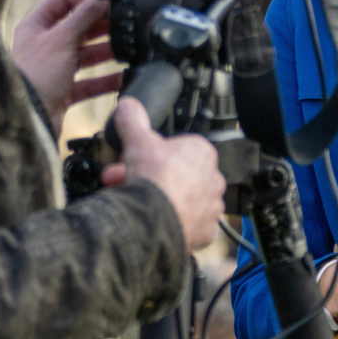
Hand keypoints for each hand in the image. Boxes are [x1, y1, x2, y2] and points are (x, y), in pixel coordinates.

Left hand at [12, 0, 121, 132]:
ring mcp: (54, 69)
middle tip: (122, 26)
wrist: (27, 119)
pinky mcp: (63, 91)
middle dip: (101, 27)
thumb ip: (84, 16)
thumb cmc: (35, 76)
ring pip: (86, 55)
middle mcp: (43, 45)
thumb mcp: (61, 39)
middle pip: (78, 27)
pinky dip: (106, 80)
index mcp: (35, 26)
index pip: (62, 0)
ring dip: (107, 52)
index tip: (107, 4)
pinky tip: (122, 77)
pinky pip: (90, 82)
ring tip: (127, 50)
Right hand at [100, 98, 224, 251]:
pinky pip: (189, 225)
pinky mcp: (206, 232)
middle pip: (177, 176)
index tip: (133, 160)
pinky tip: (154, 221)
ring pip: (183, 200)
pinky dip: (173, 223)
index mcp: (202, 152)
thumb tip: (127, 105)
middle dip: (150, 178)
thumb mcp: (137, 139)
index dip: (149, 154)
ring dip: (162, 200)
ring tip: (137, 203)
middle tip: (124, 182)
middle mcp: (213, 179)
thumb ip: (133, 120)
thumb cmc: (154, 178)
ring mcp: (211, 207)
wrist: (155, 220)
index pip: (176, 148)